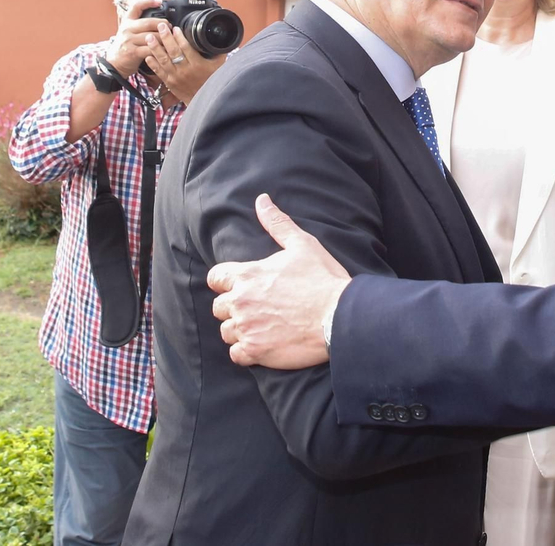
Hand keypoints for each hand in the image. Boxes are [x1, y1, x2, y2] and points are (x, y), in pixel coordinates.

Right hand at [106, 0, 166, 78]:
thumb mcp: (129, 31)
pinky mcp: (133, 52)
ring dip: (163, 38)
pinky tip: (165, 50)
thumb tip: (159, 19)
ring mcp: (129, 40)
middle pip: (148, 22)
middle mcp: (127, 29)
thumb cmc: (126, 46)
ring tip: (170, 40)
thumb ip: (140, 24)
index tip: (159, 1)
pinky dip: (160, 50)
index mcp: (127, 21)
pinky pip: (150, 49)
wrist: (114, 63)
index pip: (136, 6)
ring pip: (151, 36)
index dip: (147, 1)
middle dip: (162, 24)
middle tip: (170, 27)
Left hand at [142, 23, 224, 104]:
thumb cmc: (212, 82)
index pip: (186, 47)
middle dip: (166, 37)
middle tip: (161, 26)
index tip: (175, 28)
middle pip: (173, 51)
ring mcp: (175, 77)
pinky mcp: (169, 83)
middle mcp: (185, 70)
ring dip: (155, 48)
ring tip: (150, 37)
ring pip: (163, 60)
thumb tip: (219, 39)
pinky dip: (152, 64)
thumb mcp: (219, 65)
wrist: (204, 101)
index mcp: (197, 64)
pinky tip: (148, 55)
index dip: (179, 36)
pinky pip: (159, 72)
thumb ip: (218, 51)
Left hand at [209, 194, 350, 368]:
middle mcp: (241, 302)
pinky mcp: (255, 351)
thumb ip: (277, 223)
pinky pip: (236, 355)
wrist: (339, 317)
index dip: (225, 282)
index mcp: (247, 275)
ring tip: (263, 327)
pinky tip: (263, 345)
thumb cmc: (322, 279)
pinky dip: (246, 352)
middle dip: (234, 308)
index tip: (240, 286)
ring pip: (226, 332)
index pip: (215, 278)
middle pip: (219, 307)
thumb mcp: (302, 244)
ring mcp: (247, 328)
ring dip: (240, 330)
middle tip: (258, 309)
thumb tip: (262, 200)